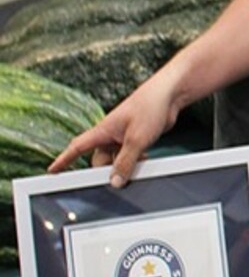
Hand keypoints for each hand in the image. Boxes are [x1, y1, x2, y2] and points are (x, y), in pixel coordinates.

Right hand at [48, 74, 180, 186]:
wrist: (169, 95)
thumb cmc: (149, 106)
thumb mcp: (136, 140)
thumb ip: (125, 162)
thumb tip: (115, 182)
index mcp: (102, 131)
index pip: (77, 147)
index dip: (64, 160)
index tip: (52, 171)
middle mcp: (109, 134)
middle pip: (99, 161)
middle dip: (107, 170)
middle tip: (119, 178)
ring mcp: (122, 137)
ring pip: (115, 160)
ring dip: (124, 166)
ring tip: (140, 160)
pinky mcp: (135, 139)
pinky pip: (128, 156)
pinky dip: (134, 161)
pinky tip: (145, 158)